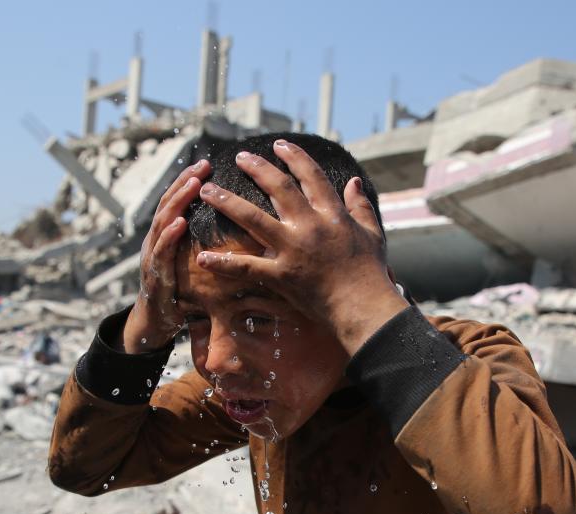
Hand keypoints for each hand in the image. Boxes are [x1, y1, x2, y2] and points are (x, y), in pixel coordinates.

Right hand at [120, 159, 210, 352]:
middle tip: (201, 166)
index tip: (206, 164)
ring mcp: (152, 257)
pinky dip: (168, 236)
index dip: (189, 182)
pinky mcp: (153, 276)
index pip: (178, 203)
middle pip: (169, 205)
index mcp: (165, 237)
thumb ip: (206, 247)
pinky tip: (179, 223)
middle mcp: (156, 241)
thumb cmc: (179, 293)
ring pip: (163, 223)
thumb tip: (237, 233)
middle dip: (184, 183)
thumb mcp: (194, 266)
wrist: (155, 323)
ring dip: (178, 202)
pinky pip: (160, 253)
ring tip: (193, 185)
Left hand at [193, 139, 408, 353]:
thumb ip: (360, 206)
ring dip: (227, 202)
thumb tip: (354, 182)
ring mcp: (292, 250)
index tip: (279, 145)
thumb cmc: (371, 272)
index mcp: (332, 214)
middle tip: (240, 157)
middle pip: (278, 188)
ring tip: (208, 191)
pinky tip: (203, 257)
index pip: (311, 176)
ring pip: (253, 218)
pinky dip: (223, 262)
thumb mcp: (372, 234)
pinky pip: (246, 267)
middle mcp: (309, 226)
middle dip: (256, 168)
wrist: (363, 306)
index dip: (294, 157)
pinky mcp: (281, 275)